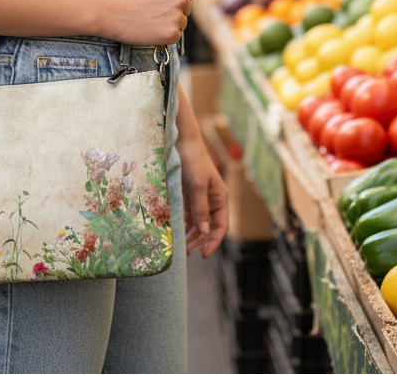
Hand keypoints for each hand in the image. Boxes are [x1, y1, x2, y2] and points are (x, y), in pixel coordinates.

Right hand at [99, 0, 196, 44]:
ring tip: (149, 19)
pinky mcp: (171, 34)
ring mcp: (177, 17)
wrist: (109, 10)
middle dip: (173, 10)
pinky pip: (175, 36)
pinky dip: (164, 35)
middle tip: (152, 10)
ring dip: (169, 23)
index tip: (163, 0)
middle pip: (186, 9)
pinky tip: (149, 29)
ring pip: (181, 23)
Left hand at [178, 133, 226, 257]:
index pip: (221, 226)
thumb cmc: (194, 161)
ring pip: (197, 224)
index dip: (214, 241)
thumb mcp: (197, 186)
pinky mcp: (187, 196)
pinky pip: (186, 216)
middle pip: (209, 228)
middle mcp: (211, 201)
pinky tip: (175, 233)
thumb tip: (204, 231)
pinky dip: (182, 225)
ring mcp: (199, 199)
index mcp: (220, 198)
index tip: (203, 254)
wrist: (181, 142)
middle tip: (187, 253)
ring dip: (190, 236)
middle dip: (200, 241)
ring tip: (181, 248)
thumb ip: (200, 209)